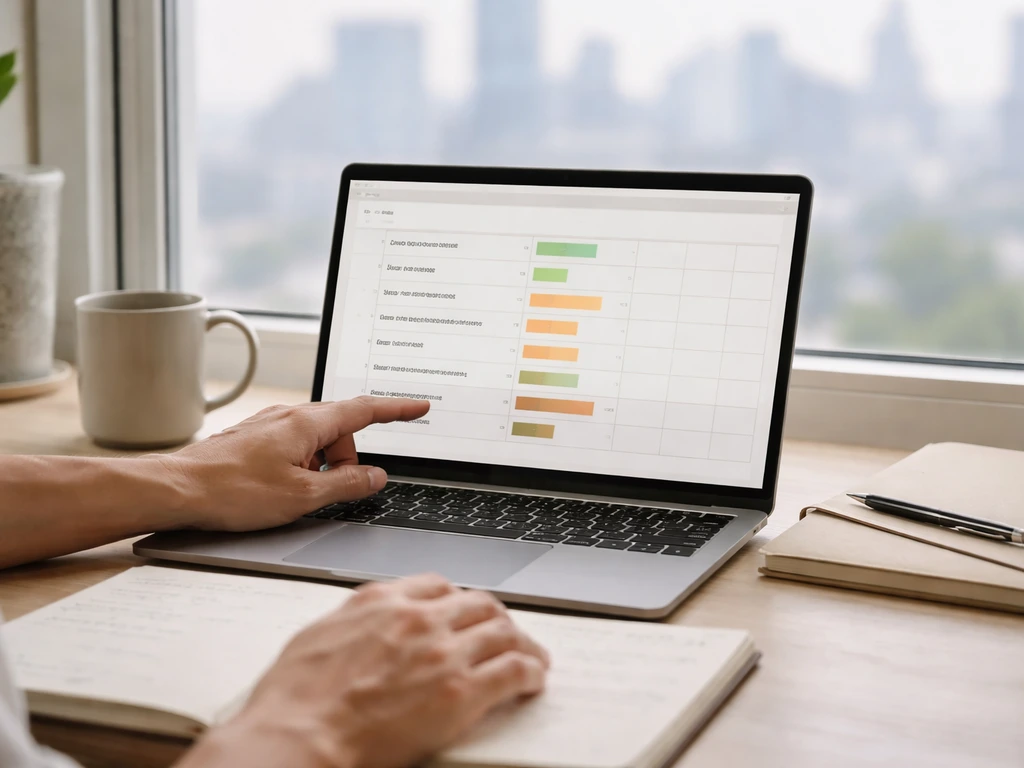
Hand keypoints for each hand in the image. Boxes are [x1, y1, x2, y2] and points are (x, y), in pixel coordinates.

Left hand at [163, 397, 428, 530]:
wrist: (176, 489)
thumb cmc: (232, 491)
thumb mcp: (303, 496)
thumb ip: (347, 485)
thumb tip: (376, 477)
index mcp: (309, 423)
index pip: (366, 410)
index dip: (397, 410)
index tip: (420, 407)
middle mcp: (290, 417)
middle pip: (341, 432)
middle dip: (349, 461)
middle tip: (335, 493)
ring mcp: (271, 427)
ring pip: (317, 443)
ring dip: (322, 468)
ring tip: (297, 497)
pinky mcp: (256, 440)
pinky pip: (295, 449)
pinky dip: (302, 468)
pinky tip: (280, 491)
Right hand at [182, 575, 548, 767]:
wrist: (300, 734)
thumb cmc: (296, 698)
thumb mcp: (318, 635)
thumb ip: (353, 622)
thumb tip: (363, 628)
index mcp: (382, 601)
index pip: (437, 586)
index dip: (458, 599)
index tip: (464, 610)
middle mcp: (419, 619)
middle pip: (478, 604)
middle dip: (496, 618)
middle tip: (505, 632)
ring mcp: (444, 653)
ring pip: (504, 632)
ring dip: (523, 643)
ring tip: (531, 655)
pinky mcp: (461, 692)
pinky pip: (513, 670)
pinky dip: (530, 671)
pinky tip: (533, 678)